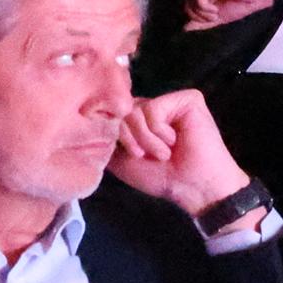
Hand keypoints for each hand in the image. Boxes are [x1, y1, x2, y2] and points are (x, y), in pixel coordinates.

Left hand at [107, 88, 255, 220]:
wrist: (191, 184)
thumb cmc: (160, 176)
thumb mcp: (121, 159)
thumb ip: (107, 139)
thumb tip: (91, 119)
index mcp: (141, 119)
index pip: (114, 114)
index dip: (116, 136)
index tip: (132, 156)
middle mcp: (156, 106)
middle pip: (123, 111)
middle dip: (130, 139)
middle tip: (146, 156)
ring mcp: (172, 101)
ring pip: (135, 110)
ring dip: (145, 139)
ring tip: (163, 152)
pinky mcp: (188, 98)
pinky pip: (153, 109)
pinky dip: (158, 132)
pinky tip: (174, 141)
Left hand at [183, 0, 280, 30]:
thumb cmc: (246, 3)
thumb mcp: (223, 18)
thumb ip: (204, 22)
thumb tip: (185, 27)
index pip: (187, 6)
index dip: (192, 16)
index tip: (208, 21)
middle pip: (185, 3)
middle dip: (195, 15)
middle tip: (211, 18)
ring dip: (200, 12)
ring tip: (214, 14)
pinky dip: (203, 6)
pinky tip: (214, 9)